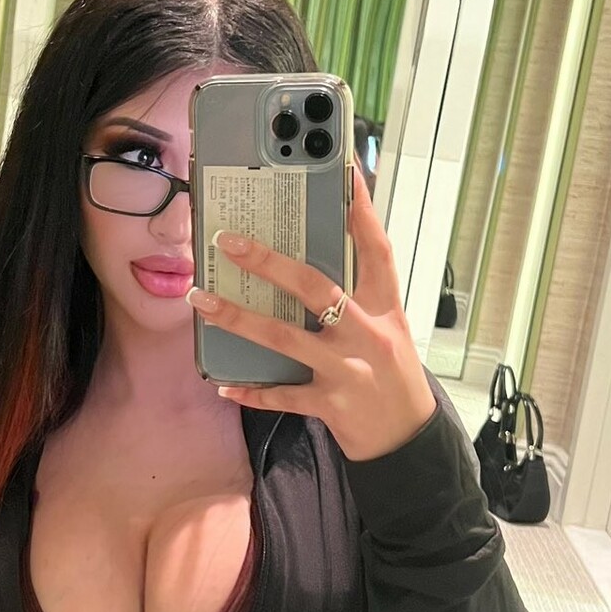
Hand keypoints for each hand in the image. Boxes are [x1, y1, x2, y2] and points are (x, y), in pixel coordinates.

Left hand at [188, 170, 435, 462]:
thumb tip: (308, 260)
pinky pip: (282, 396)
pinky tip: (222, 383)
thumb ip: (358, 296)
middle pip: (316, 288)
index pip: (375, 249)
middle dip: (269, 262)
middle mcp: (367, 334)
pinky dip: (251, 391)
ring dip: (238, 318)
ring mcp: (348, 370)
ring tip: (202, 299)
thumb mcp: (387, 328)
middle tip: (228, 241)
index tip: (342, 171)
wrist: (408, 440)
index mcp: (385, 308)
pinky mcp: (331, 404)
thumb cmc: (393, 375)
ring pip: (285, 338)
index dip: (360, 210)